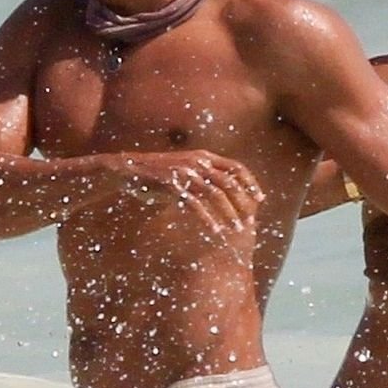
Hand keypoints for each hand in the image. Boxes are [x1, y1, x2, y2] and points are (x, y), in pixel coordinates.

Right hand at [114, 150, 264, 245]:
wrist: (126, 170)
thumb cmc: (157, 174)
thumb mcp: (184, 168)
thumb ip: (203, 175)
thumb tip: (223, 190)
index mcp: (203, 156)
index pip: (236, 167)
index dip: (250, 183)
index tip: (260, 199)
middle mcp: (197, 162)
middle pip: (229, 182)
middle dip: (243, 202)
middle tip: (250, 220)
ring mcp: (184, 173)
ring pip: (215, 195)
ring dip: (229, 213)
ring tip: (237, 229)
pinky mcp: (172, 186)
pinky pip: (195, 205)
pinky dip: (208, 219)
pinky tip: (215, 231)